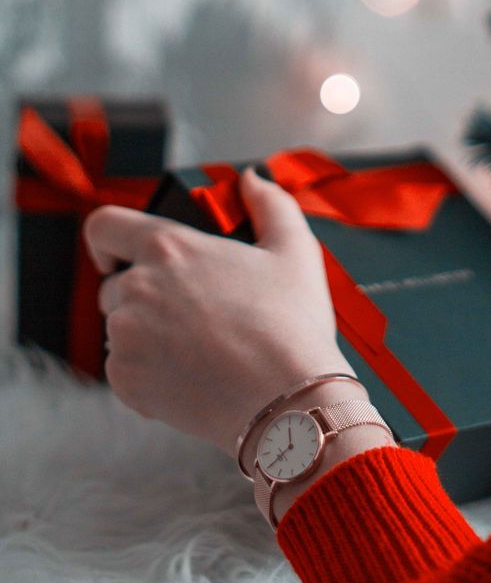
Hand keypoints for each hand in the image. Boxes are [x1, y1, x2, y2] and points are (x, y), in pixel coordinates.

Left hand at [84, 168, 354, 456]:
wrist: (286, 402)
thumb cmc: (290, 325)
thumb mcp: (294, 250)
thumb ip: (271, 203)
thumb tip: (254, 180)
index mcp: (169, 247)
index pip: (104, 226)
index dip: (108, 239)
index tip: (120, 254)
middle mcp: (137, 287)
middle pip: (115, 285)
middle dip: (145, 296)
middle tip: (192, 314)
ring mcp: (126, 337)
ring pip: (121, 329)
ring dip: (147, 336)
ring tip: (199, 349)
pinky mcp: (125, 381)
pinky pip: (124, 371)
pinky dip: (149, 374)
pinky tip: (192, 376)